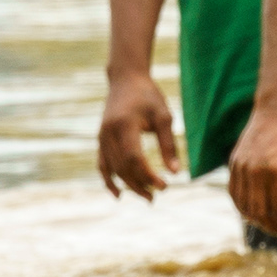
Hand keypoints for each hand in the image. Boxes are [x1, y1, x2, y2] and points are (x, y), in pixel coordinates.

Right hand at [95, 71, 181, 200]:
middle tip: (157, 196)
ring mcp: (102, 137)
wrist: (125, 79)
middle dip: (140, 184)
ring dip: (129, 186)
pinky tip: (118, 195)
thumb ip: (169, 145)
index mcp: (125, 125)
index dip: (148, 176)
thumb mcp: (164, 117)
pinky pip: (102, 165)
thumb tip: (175, 172)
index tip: (165, 186)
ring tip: (147, 197)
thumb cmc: (148, 97)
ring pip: (113, 169)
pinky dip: (108, 181)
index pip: (135, 158)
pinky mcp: (100, 139)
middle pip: (123, 167)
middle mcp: (109, 133)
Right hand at [225, 98, 276, 241]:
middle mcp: (255, 170)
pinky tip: (254, 211)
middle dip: (272, 226)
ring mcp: (241, 166)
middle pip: (260, 211)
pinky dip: (243, 206)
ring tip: (270, 224)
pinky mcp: (234, 163)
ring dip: (257, 219)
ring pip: (244, 205)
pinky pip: (234, 192)